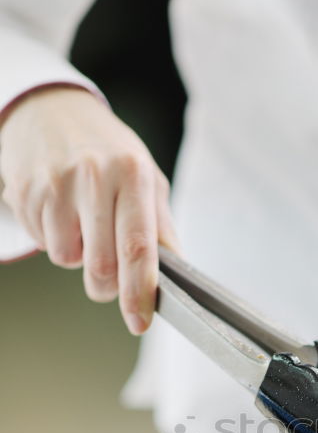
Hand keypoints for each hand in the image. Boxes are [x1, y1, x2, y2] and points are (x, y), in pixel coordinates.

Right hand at [0, 85, 178, 333]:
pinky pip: (42, 242)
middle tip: (109, 279)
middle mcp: (94, 176)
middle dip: (106, 287)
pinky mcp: (25, 191)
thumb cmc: (107, 151)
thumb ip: (162, 227)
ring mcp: (54, 183)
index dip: (139, 292)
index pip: (138, 247)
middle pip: (100, 265)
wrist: (49, 110)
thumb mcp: (146, 178)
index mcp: (132, 174)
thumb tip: (178, 275)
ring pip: (66, 258)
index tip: (140, 321)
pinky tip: (59, 210)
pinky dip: (54, 238)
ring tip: (82, 224)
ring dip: (77, 256)